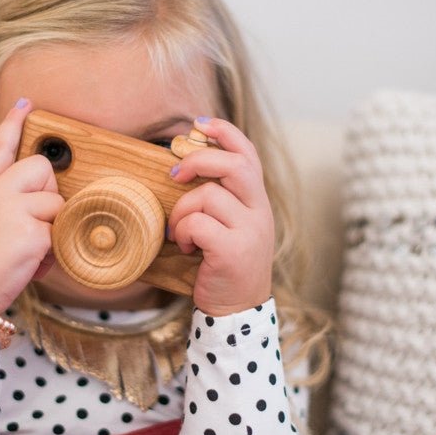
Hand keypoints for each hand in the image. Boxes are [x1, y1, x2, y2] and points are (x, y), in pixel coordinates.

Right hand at [0, 99, 63, 314]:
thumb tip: (24, 205)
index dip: (12, 125)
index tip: (26, 105)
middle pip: (40, 168)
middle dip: (48, 191)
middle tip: (37, 219)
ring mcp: (13, 209)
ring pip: (56, 203)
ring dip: (50, 230)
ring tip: (27, 252)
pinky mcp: (31, 232)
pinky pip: (59, 235)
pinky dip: (51, 256)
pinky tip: (30, 269)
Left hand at [167, 117, 273, 315]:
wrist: (237, 310)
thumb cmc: (224, 266)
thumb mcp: (230, 227)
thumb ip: (220, 200)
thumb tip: (185, 165)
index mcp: (257, 202)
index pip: (248, 153)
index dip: (225, 132)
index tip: (199, 123)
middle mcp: (259, 212)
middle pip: (234, 165)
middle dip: (199, 160)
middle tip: (176, 173)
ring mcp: (249, 230)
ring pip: (207, 196)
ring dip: (183, 212)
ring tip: (181, 232)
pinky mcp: (233, 250)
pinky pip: (199, 223)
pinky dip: (185, 232)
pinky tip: (188, 247)